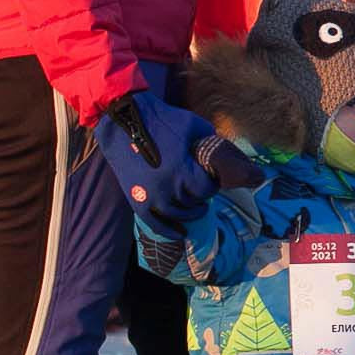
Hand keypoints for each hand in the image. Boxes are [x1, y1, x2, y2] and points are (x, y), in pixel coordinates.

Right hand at [95, 92, 219, 231]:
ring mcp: (149, 195)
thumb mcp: (194, 126)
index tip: (211, 179)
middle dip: (201, 196)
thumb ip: (212, 142)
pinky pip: (155, 223)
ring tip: (197, 209)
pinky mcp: (136, 199)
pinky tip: (181, 233)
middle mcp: (166, 186)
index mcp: (182, 168)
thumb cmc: (163, 120)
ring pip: (177, 215)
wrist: (124, 120)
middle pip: (193, 202)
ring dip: (190, 214)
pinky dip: (169, 231)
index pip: (207, 189)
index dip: (213, 184)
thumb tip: (229, 155)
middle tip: (202, 189)